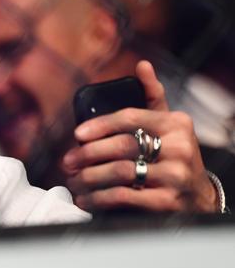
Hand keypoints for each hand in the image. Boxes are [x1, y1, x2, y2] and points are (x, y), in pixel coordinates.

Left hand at [61, 61, 217, 212]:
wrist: (201, 197)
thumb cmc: (174, 154)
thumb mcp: (169, 124)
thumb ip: (153, 96)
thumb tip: (142, 65)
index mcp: (175, 123)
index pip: (130, 117)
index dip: (99, 125)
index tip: (77, 134)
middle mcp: (179, 148)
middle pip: (121, 146)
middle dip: (87, 154)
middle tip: (67, 162)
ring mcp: (175, 176)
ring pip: (119, 172)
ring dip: (88, 178)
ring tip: (73, 181)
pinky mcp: (168, 201)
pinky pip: (124, 197)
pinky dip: (98, 198)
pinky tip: (86, 199)